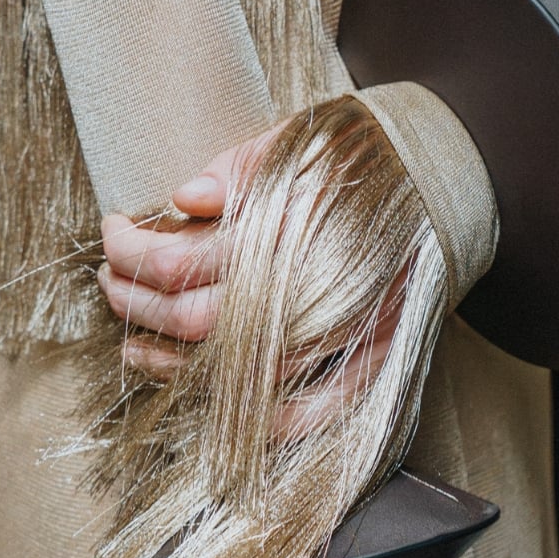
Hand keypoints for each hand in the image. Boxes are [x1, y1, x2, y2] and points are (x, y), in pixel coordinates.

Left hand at [98, 123, 404, 430]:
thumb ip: (236, 171)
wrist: (447, 178)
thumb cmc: (361, 156)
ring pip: (231, 373)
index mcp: (293, 229)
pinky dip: (240, 413)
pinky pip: (300, 415)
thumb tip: (180, 201)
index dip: (129, 255)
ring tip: (135, 338)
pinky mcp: (371, 363)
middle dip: (135, 304)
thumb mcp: (294, 141)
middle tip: (111, 281)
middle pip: (192, 322)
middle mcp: (315, 289)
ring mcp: (345, 334)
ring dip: (167, 361)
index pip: (178, 263)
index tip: (112, 232)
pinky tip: (193, 388)